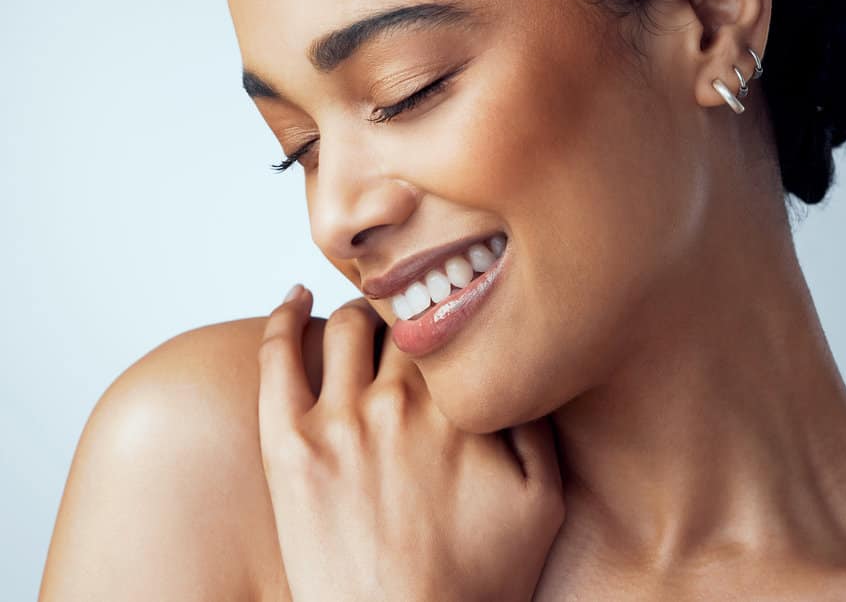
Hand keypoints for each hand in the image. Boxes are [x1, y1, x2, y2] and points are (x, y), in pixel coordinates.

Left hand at [257, 285, 565, 601]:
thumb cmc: (474, 582)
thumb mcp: (542, 502)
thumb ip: (536, 425)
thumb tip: (521, 368)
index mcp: (461, 408)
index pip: (457, 328)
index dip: (457, 316)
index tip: (454, 315)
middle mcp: (401, 401)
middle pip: (402, 320)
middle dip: (410, 311)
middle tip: (409, 314)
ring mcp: (339, 420)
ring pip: (345, 326)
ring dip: (358, 310)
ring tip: (362, 312)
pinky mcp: (288, 447)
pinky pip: (275, 356)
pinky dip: (281, 317)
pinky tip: (292, 300)